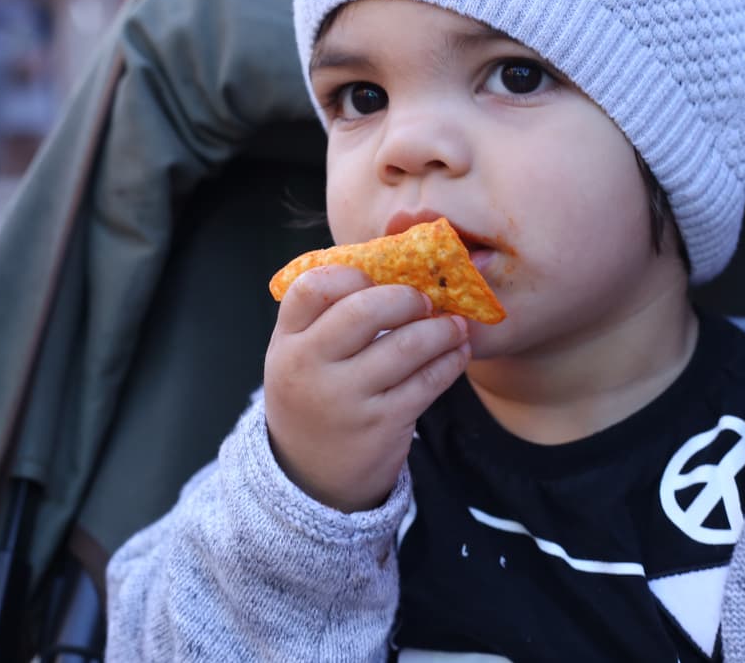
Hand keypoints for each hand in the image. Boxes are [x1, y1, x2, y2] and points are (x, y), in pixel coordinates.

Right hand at [263, 265, 470, 512]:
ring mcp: (345, 399)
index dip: (351, 274)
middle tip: (425, 300)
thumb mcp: (302, 356)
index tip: (376, 278)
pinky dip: (450, 361)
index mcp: (287, 342)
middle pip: (364, 310)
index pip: (312, 288)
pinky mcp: (382, 424)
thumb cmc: (315, 396)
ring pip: (406, 346)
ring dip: (441, 329)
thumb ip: (330, 316)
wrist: (313, 477)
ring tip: (454, 325)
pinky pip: (428, 381)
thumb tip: (395, 267)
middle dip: (406, 298)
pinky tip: (457, 352)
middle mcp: (309, 368)